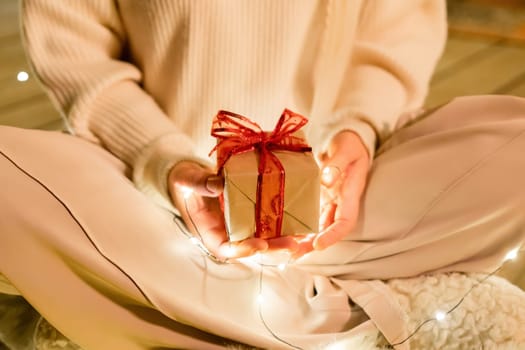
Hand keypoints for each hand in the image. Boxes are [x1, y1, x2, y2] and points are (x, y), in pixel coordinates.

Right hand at [168, 161, 297, 259]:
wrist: (189, 178)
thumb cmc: (185, 183)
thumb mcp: (188, 181)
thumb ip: (201, 184)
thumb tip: (221, 184)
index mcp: (210, 232)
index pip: (226, 249)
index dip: (243, 250)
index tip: (259, 244)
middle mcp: (227, 232)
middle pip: (250, 246)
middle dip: (272, 247)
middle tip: (291, 244)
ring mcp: (239, 224)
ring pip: (262, 236)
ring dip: (281, 238)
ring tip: (301, 235)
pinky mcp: (248, 212)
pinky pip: (265, 220)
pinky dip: (280, 221)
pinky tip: (297, 218)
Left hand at [295, 131, 369, 256]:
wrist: (347, 140)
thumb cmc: (350, 143)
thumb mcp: (346, 149)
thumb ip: (336, 163)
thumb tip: (326, 179)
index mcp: (350, 194)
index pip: (345, 221)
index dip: (333, 235)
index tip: (318, 244)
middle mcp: (340, 202)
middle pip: (329, 230)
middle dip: (313, 245)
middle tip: (294, 255)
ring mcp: (329, 202)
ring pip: (318, 226)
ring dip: (304, 240)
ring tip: (285, 252)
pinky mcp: (318, 198)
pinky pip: (309, 215)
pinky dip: (299, 226)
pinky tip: (283, 233)